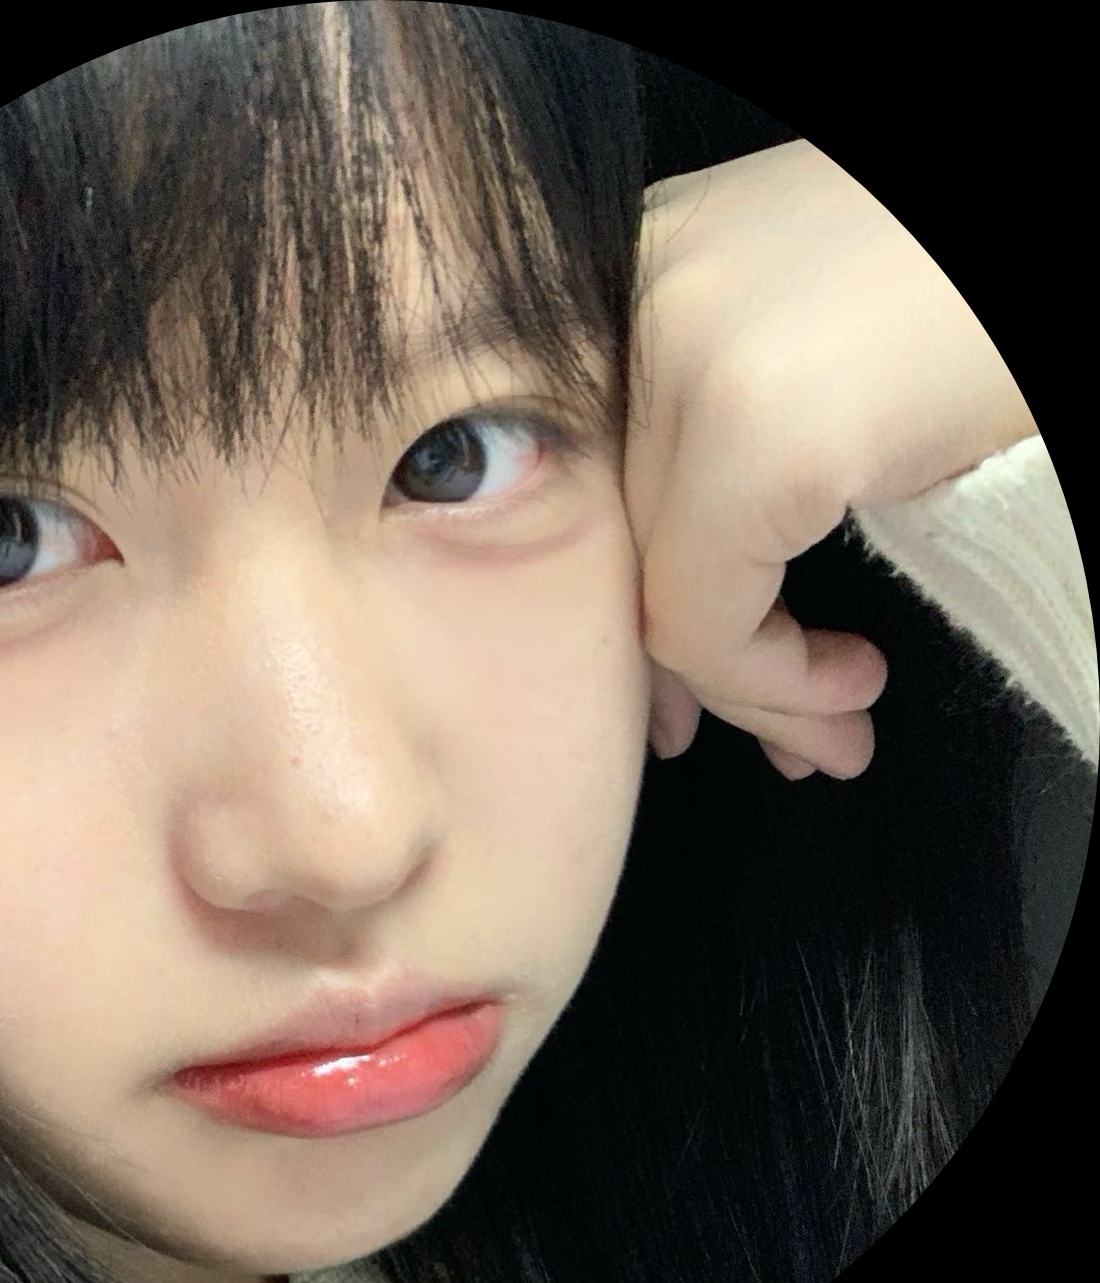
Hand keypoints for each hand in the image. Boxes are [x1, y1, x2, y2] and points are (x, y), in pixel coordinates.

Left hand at [624, 139, 1036, 779]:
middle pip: (610, 543)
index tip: (679, 694)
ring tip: (834, 737)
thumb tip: (677, 604)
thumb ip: (725, 442)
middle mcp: (633, 300)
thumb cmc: (969, 300)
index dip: (627, 603)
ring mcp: (682, 355)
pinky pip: (705, 612)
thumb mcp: (814, 354)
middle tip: (772, 739)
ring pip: (648, 591)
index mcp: (641, 267)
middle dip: (686, 667)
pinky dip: (773, 678)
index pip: (590, 488)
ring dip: (748, 689)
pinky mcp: (757, 428)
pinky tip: (853, 684)